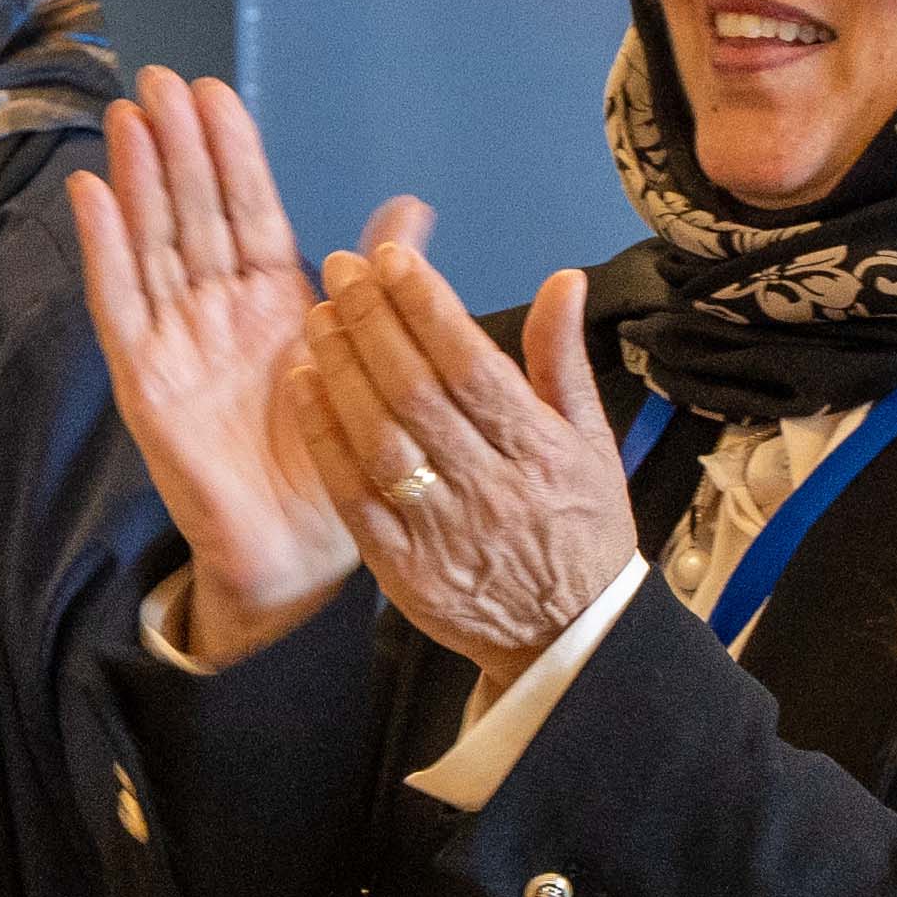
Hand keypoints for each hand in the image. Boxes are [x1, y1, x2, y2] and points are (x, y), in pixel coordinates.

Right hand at [68, 72, 357, 665]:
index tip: (215, 91)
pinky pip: (121, 304)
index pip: (247, 209)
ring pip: (153, 243)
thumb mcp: (367, 359)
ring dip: (139, 179)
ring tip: (128, 116)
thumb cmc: (333, 460)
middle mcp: (220, 311)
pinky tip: (93, 193)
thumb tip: (410, 207)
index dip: (229, 152)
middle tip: (161, 79)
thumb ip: (379, 283)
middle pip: (192, 213)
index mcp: (274, 302)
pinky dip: (105, 249)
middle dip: (177, 146)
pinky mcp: (145, 380)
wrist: (299, 551)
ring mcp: (177, 341)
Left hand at [286, 215, 630, 688]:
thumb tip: (563, 278)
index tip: (394, 259)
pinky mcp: (402, 566)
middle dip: (373, 321)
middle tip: (342, 270)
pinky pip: (353, 494)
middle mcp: (490, 486)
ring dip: (341, 369)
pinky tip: (304, 386)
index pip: (473, 365)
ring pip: (380, 437)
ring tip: (317, 316)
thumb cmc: (580, 526)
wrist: (568, 636)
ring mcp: (442, 529)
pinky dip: (325, 437)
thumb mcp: (591, 439)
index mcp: (540, 449)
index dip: (428, 307)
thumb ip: (562, 358)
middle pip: (417, 391)